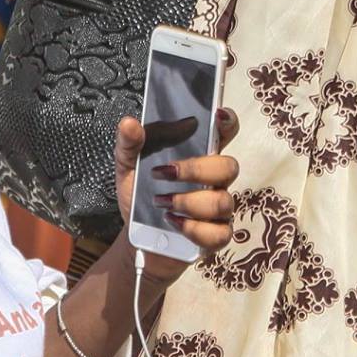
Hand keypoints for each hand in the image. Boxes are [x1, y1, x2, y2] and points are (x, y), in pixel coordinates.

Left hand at [113, 108, 240, 282]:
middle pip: (228, 166)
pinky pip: (218, 233)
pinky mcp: (216, 236)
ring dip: (188, 202)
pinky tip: (173, 224)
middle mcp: (214, 181)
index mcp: (199, 156)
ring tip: (162, 204)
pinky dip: (193, 229)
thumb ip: (129, 145)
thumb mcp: (128, 169)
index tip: (217, 116)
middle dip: (196, 169)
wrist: (137, 240)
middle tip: (165, 174)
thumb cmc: (140, 199)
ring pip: (222, 202)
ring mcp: (219, 209)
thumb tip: (129, 123)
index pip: (225, 134)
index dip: (228, 123)